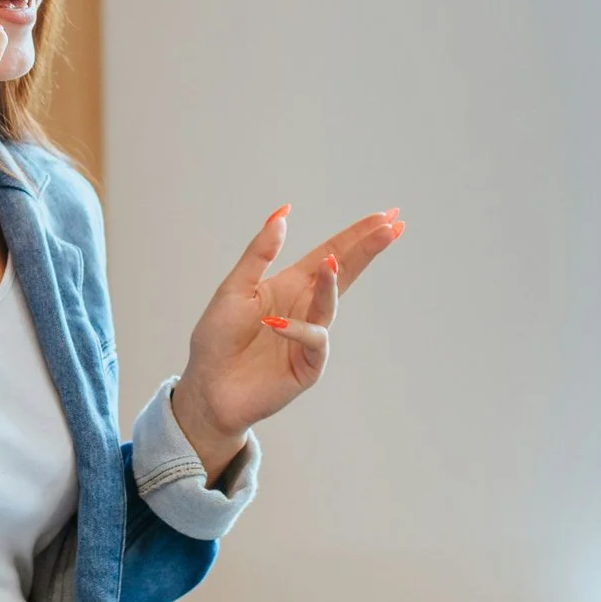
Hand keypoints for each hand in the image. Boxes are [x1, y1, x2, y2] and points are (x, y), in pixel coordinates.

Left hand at [172, 205, 403, 477]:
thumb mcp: (234, 288)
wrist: (207, 388)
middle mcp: (306, 308)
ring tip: (330, 264)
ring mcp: (309, 337)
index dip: (357, 235)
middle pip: (343, 273)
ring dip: (331, 284)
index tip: (386, 216)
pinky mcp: (307, 366)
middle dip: (367, 250)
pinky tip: (275, 323)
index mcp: (291, 285)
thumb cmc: (217, 338)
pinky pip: (311, 342)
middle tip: (393, 225)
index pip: (331, 253)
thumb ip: (259, 253)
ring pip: (329, 306)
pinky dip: (297, 330)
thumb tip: (281, 214)